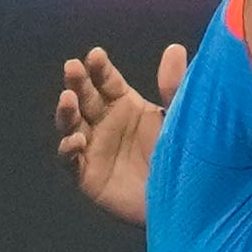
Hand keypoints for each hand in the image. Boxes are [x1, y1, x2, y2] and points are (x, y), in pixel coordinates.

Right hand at [58, 45, 185, 227]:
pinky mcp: (88, 176)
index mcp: (126, 105)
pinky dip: (68, 150)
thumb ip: (174, 87)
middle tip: (73, 67)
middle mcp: (106, 123)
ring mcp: (94, 149)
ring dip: (66, 111)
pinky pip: (70, 161)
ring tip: (67, 99)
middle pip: (85, 98)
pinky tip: (76, 140)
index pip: (107, 81)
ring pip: (71, 125)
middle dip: (77, 82)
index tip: (95, 55)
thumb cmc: (185, 157)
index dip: (99, 68)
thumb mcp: (180, 119)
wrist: (186, 202)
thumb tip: (175, 49)